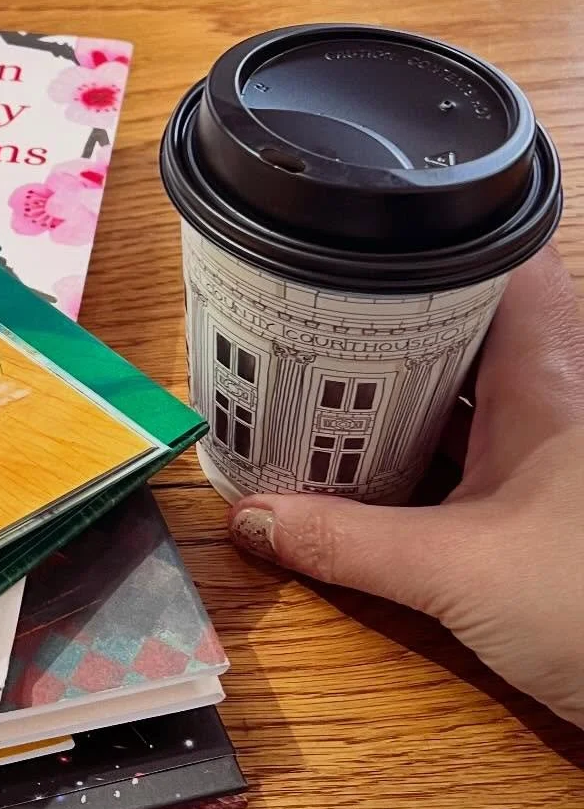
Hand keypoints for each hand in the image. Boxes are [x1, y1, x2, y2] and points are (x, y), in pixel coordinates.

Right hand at [228, 247, 583, 729]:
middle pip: (473, 325)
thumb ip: (349, 545)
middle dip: (395, 320)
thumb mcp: (457, 572)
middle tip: (314, 316)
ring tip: (324, 385)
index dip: (437, 237)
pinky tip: (374, 469)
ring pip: (477, 389)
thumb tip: (254, 520)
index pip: (503, 266)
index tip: (364, 237)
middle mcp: (560, 400)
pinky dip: (432, 449)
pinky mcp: (556, 504)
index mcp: (550, 379)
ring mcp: (560, 453)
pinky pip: (483, 449)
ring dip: (410, 389)